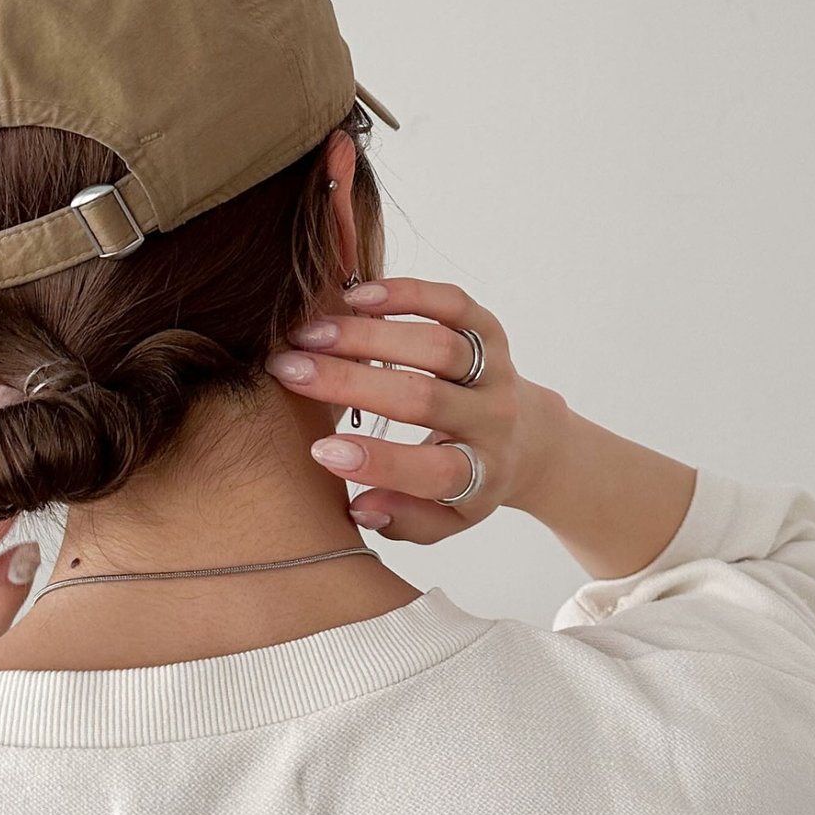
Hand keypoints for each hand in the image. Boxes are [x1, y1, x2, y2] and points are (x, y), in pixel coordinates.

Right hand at [267, 276, 568, 544]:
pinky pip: (452, 304)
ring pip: (436, 346)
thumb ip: (403, 521)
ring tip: (309, 334)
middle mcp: (493, 420)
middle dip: (350, 382)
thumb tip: (360, 508)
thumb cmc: (464, 481)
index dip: (378, 463)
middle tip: (287, 370)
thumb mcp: (442, 518)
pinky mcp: (490, 330)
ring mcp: (495, 370)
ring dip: (367, 335)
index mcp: (480, 474)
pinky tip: (356, 297)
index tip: (319, 451)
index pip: (433, 471)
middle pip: (424, 398)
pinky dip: (406, 294)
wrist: (526, 438)